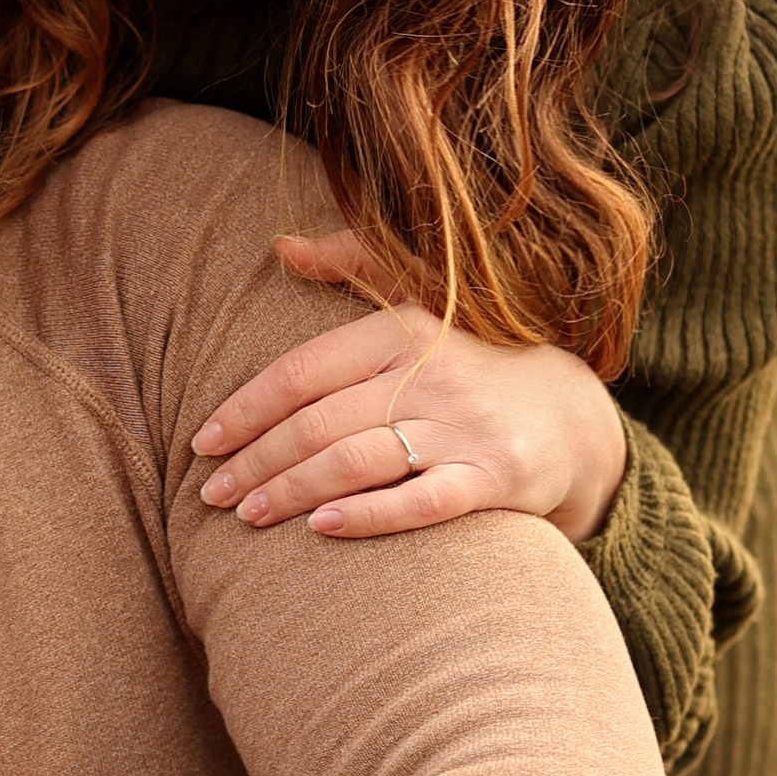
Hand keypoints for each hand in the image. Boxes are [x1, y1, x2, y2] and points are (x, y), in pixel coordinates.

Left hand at [191, 230, 628, 544]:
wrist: (575, 418)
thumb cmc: (475, 364)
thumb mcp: (422, 301)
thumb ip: (353, 265)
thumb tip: (281, 245)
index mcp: (402, 330)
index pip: (301, 372)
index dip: (244, 410)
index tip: (202, 443)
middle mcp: (430, 375)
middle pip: (316, 424)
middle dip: (254, 463)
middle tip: (210, 494)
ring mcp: (463, 429)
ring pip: (354, 463)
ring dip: (289, 493)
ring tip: (246, 517)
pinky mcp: (495, 479)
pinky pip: (419, 502)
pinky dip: (366, 516)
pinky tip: (319, 529)